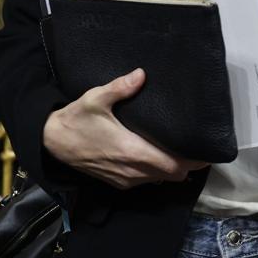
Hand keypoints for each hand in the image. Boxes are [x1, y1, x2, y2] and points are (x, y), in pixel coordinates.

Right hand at [42, 68, 209, 189]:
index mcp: (131, 150)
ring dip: (172, 169)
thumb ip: (120, 87)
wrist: (51, 143)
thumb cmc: (76, 119)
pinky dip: (157, 174)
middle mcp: (131, 170)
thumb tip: (141, 74)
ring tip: (183, 151)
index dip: (192, 160)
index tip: (206, 150)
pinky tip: (159, 157)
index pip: (172, 165)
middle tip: (199, 147)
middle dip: (188, 164)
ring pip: (160, 180)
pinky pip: (146, 182)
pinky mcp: (118, 183)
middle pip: (172, 175)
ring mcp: (124, 179)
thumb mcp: (96, 99)